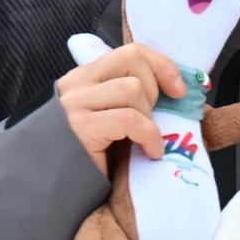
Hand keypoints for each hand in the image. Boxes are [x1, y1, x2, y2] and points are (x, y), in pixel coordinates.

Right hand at [55, 42, 183, 174]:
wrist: (58, 187)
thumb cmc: (94, 155)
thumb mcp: (114, 118)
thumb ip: (134, 99)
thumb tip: (181, 90)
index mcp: (84, 78)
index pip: (130, 52)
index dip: (162, 65)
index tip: (179, 90)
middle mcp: (75, 85)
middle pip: (132, 61)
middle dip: (153, 91)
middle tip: (149, 119)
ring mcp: (74, 104)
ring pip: (132, 88)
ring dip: (148, 116)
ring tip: (143, 138)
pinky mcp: (80, 127)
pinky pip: (130, 119)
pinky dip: (149, 136)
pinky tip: (150, 152)